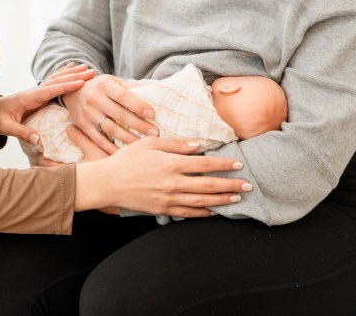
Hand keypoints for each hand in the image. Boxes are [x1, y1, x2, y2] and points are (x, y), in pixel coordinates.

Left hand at [0, 63, 95, 144]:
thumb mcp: (5, 128)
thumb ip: (22, 133)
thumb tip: (39, 140)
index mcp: (27, 98)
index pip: (49, 90)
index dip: (65, 86)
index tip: (81, 82)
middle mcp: (33, 92)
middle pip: (56, 81)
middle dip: (74, 76)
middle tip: (92, 71)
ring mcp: (35, 92)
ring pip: (56, 80)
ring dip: (72, 73)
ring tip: (87, 68)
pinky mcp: (36, 95)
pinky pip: (53, 83)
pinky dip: (63, 75)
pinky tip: (71, 68)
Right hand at [62, 74, 157, 154]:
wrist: (73, 92)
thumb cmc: (101, 87)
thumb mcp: (113, 81)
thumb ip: (131, 86)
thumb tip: (155, 91)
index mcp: (104, 85)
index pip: (123, 96)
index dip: (138, 105)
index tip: (152, 114)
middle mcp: (94, 98)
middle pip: (119, 114)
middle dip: (138, 125)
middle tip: (155, 133)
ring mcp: (88, 113)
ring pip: (111, 129)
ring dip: (129, 139)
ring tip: (144, 144)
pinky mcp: (83, 126)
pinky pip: (100, 140)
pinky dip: (112, 148)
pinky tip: (125, 153)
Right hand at [74, 135, 248, 217]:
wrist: (107, 183)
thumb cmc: (126, 159)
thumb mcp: (150, 144)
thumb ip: (175, 144)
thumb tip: (197, 146)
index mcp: (171, 163)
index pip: (205, 164)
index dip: (224, 164)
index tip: (239, 164)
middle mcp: (173, 182)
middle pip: (209, 185)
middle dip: (231, 185)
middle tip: (248, 185)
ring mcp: (168, 198)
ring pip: (202, 201)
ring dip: (222, 200)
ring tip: (237, 198)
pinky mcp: (162, 209)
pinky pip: (187, 213)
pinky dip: (203, 213)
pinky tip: (214, 211)